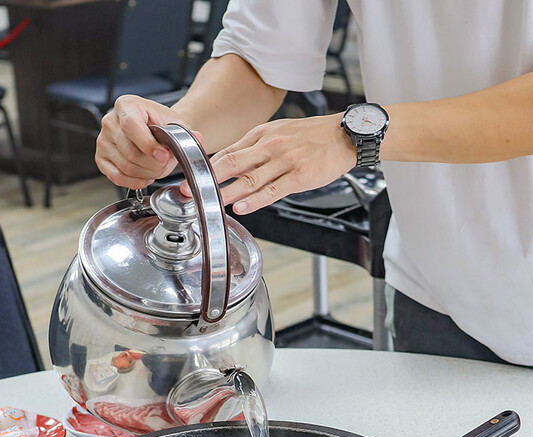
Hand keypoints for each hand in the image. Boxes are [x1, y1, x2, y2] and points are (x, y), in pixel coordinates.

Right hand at [95, 95, 198, 188]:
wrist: (153, 128)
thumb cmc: (162, 125)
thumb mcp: (177, 124)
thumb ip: (187, 133)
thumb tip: (197, 138)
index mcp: (126, 105)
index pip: (131, 126)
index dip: (148, 145)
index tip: (164, 156)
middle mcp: (110, 121)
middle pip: (130, 152)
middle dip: (153, 164)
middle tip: (165, 164)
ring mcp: (103, 140)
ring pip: (125, 167)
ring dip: (146, 173)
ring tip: (157, 169)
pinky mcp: (101, 158)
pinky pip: (116, 176)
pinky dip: (134, 181)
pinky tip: (146, 176)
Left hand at [187, 113, 356, 213]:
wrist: (343, 135)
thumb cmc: (311, 136)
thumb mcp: (278, 132)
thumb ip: (254, 148)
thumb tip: (229, 163)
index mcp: (261, 134)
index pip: (228, 151)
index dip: (206, 166)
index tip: (190, 178)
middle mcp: (269, 146)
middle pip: (232, 163)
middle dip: (207, 179)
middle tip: (189, 191)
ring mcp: (284, 161)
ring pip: (249, 179)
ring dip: (226, 192)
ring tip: (210, 203)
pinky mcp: (298, 176)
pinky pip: (272, 190)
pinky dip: (254, 200)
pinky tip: (241, 207)